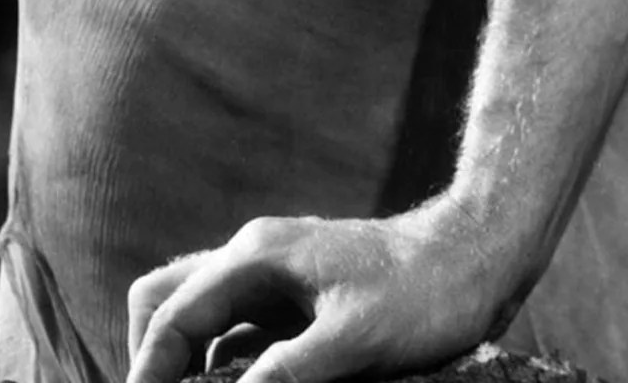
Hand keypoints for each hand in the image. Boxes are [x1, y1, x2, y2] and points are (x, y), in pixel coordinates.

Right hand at [122, 208, 502, 382]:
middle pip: (166, 297)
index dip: (148, 369)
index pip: (171, 314)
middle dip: (154, 354)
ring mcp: (275, 274)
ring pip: (201, 312)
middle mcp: (255, 257)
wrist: (478, 257)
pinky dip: (225, 363)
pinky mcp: (297, 297)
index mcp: (257, 257)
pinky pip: (239, 329)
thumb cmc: (423, 294)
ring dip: (188, 358)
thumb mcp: (353, 344)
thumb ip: (283, 375)